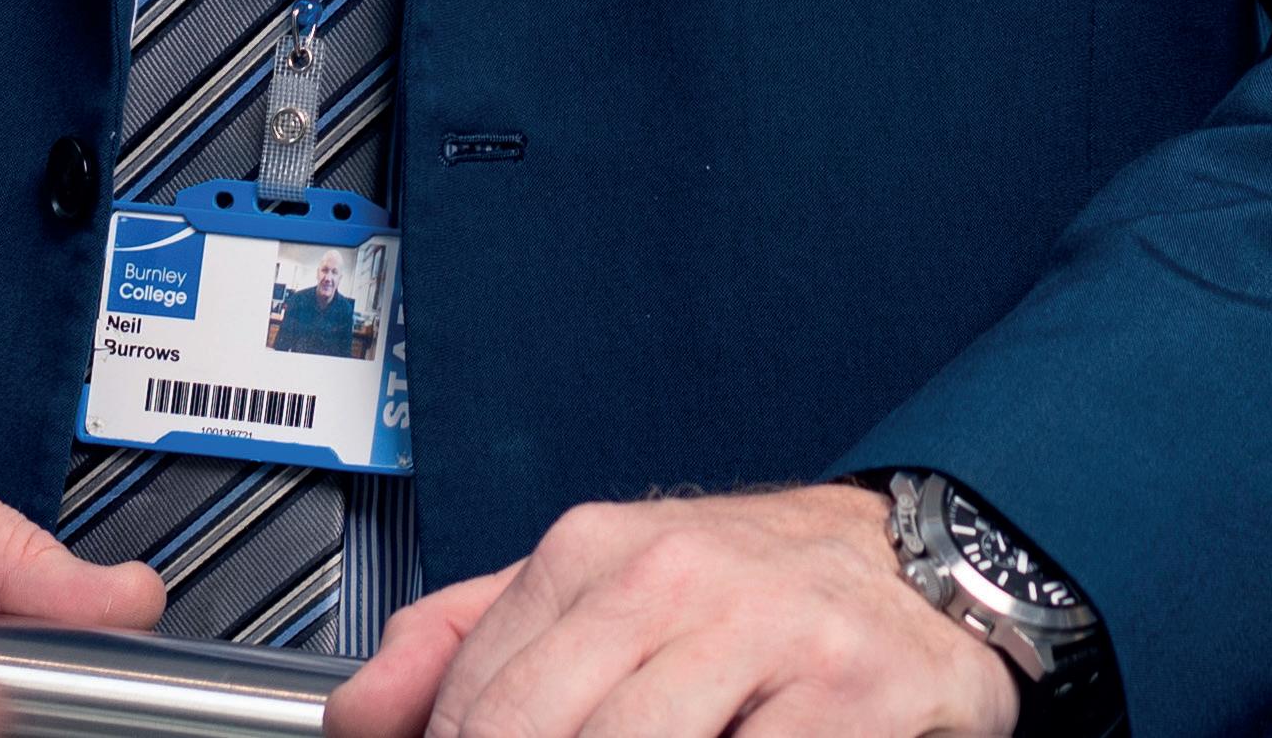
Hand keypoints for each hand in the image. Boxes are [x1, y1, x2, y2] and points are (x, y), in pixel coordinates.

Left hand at [324, 486, 1017, 737]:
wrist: (913, 562)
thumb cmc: (745, 588)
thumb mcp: (598, 584)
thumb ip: (468, 638)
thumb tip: (358, 715)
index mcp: (595, 551)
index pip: (475, 697)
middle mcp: (672, 577)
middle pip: (538, 730)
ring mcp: (762, 631)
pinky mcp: (847, 692)